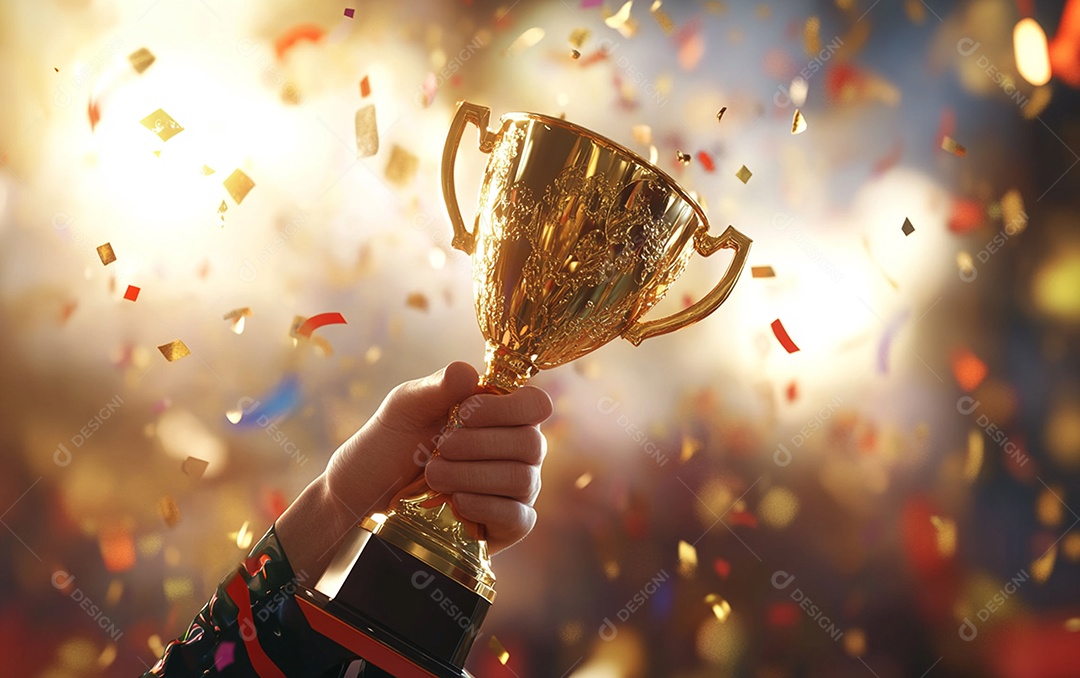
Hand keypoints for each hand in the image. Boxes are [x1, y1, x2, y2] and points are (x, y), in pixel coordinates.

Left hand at [276, 362, 551, 577]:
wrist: (363, 497)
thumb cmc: (389, 445)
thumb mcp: (404, 407)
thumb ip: (437, 387)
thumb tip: (468, 371)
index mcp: (501, 415)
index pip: (536, 405)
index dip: (507, 408)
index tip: (464, 413)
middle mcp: (517, 451)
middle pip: (531, 444)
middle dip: (481, 445)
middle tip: (440, 448)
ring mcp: (516, 490)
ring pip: (523, 479)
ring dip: (474, 476)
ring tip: (434, 475)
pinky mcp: (507, 527)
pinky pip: (519, 518)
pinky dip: (487, 506)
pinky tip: (457, 502)